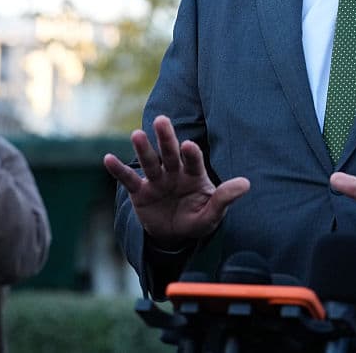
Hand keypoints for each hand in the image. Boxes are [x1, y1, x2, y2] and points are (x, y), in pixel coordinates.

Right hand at [103, 115, 249, 247]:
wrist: (175, 235)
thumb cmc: (197, 219)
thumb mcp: (212, 213)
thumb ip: (225, 198)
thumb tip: (247, 184)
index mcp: (195, 175)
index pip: (193, 161)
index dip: (191, 153)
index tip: (188, 145)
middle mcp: (175, 172)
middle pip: (170, 153)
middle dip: (166, 138)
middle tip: (161, 120)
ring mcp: (157, 180)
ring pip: (149, 162)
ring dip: (143, 149)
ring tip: (136, 134)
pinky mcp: (140, 192)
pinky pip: (129, 180)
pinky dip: (118, 170)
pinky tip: (108, 159)